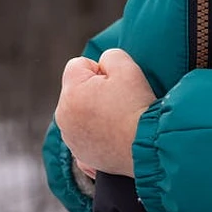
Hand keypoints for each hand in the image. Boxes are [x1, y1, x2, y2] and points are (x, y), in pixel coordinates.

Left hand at [54, 49, 155, 177]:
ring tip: (117, 120)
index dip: (100, 69)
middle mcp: (63, 116)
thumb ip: (110, 56)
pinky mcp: (80, 154)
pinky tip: (112, 135)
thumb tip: (103, 64)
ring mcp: (70, 138)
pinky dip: (95, 133)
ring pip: (80, 112)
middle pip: (77, 89)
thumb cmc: (136, 107)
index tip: (116, 83)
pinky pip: (85, 135)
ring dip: (94, 112)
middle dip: (94, 90)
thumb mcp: (128, 68)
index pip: (78, 65)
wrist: (148, 146)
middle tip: (119, 102)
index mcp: (71, 92)